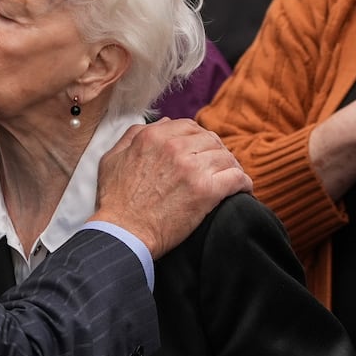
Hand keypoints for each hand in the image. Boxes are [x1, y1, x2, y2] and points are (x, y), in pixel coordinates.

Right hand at [92, 118, 250, 257]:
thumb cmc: (115, 201)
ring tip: (232, 178)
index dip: (200, 138)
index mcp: (153, 136)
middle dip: (217, 152)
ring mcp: (192, 168)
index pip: (190, 127)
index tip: (203, 151)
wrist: (123, 233)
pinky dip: (243, 182)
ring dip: (231, 167)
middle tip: (219, 167)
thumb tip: (161, 122)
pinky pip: (236, 178)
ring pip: (226, 157)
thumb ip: (133, 135)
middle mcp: (175, 147)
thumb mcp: (112, 158)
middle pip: (211, 140)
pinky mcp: (206, 191)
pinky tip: (243, 189)